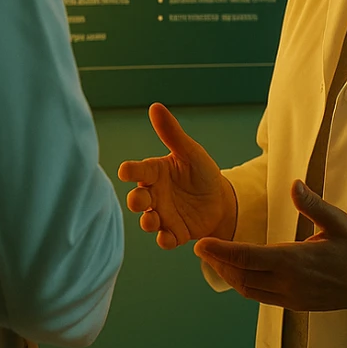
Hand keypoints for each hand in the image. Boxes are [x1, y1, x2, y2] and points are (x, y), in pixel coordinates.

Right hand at [117, 103, 237, 249]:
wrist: (221, 199)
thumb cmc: (201, 172)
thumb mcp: (190, 152)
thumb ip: (172, 134)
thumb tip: (155, 107)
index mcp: (155, 173)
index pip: (137, 171)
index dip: (130, 171)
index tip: (125, 170)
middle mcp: (154, 195)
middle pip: (137, 199)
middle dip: (136, 200)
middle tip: (141, 199)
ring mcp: (163, 215)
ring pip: (148, 221)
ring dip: (147, 222)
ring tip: (151, 220)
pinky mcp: (175, 232)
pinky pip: (165, 239)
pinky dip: (165, 240)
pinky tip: (169, 238)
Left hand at [193, 179, 346, 312]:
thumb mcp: (339, 222)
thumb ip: (313, 204)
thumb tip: (294, 184)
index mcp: (295, 262)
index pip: (248, 257)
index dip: (221, 251)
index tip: (201, 244)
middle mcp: (289, 283)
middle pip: (241, 277)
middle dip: (219, 263)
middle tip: (203, 249)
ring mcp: (292, 297)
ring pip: (249, 290)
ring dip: (230, 276)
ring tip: (216, 260)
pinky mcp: (295, 304)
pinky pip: (261, 297)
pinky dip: (245, 284)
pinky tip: (242, 272)